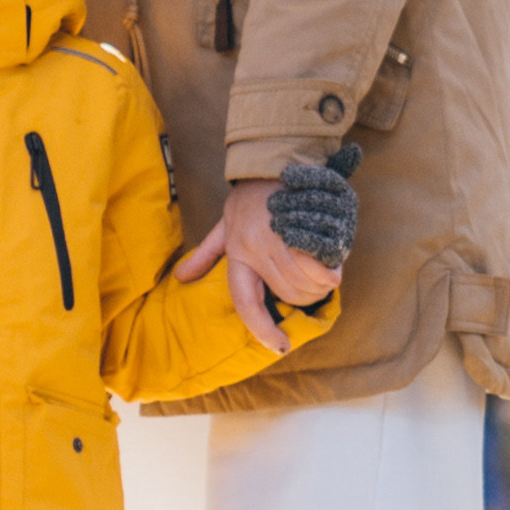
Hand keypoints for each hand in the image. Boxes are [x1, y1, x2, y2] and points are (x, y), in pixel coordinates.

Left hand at [174, 178, 341, 354]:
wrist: (270, 162)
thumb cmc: (248, 198)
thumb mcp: (223, 225)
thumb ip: (206, 254)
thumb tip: (180, 278)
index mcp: (238, 252)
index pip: (246, 301)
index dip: (261, 328)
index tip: (278, 347)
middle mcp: (258, 250)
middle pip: (287, 296)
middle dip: (302, 299)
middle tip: (308, 286)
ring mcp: (282, 241)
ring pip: (306, 287)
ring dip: (317, 286)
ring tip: (317, 271)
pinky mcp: (306, 232)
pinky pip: (322, 270)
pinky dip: (329, 272)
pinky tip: (328, 262)